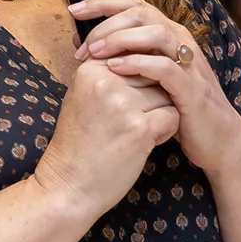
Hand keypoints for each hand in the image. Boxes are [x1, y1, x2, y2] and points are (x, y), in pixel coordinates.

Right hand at [34, 56, 177, 215]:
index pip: (132, 56)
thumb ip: (106, 74)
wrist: (68, 185)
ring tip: (137, 132)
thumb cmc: (78, 144)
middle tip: (131, 120)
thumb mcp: (81, 98)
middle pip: (151, 73)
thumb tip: (137, 56)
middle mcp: (106, 81)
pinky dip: (165, 130)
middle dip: (150, 95)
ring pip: (165, 93)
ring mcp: (124, 104)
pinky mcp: (140, 127)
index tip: (123, 102)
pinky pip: (172, 115)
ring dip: (159, 113)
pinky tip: (146, 143)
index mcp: (90, 71)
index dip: (137, 79)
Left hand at [69, 0, 240, 173]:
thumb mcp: (146, 77)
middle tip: (83, 45)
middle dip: (107, 23)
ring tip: (95, 53)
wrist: (217, 140)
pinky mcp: (192, 89)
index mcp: (168, 35)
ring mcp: (188, 63)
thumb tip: (83, 41)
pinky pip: (165, 68)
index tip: (75, 10)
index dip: (103, 2)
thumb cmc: (176, 107)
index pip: (134, 4)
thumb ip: (122, 56)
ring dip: (120, 39)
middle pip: (141, 13)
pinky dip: (138, 64)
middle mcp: (180, 41)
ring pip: (155, 34)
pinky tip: (116, 69)